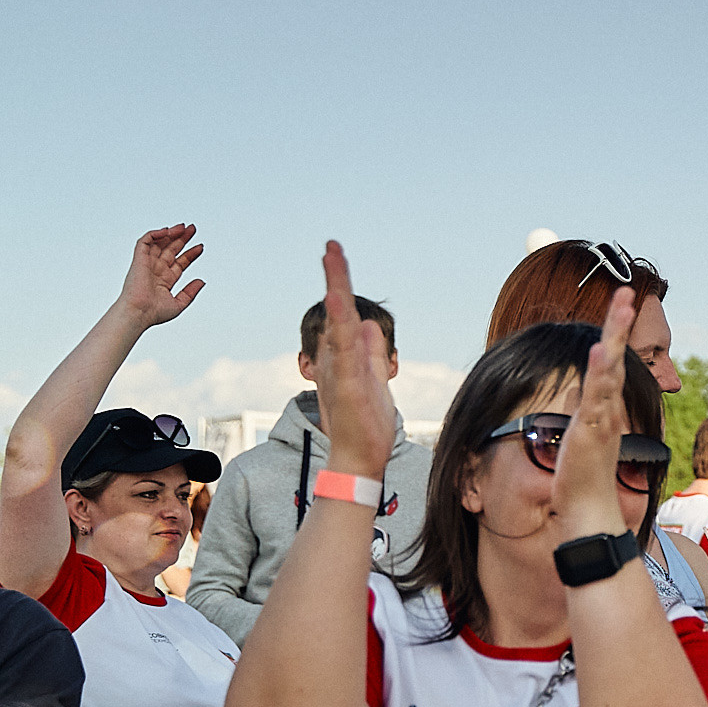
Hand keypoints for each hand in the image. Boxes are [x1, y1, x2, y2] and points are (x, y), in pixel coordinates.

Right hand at [116, 224, 204, 329]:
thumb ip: (190, 292)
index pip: (180, 262)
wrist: (139, 312)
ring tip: (184, 227)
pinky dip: (154, 234)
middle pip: (170, 249)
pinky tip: (167, 231)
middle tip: (192, 228)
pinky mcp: (138, 259)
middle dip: (182, 239)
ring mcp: (147, 263)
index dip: (190, 254)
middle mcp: (156, 269)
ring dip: (171, 233)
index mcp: (165, 280)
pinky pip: (144, 241)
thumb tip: (202, 281)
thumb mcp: (179, 303)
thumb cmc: (154, 313)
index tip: (201, 247)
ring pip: (159, 243)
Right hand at [314, 241, 400, 477]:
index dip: (340, 285)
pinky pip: (342, 354)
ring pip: (336, 326)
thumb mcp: (376, 380)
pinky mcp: (345, 388)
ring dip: (335, 292)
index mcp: (343, 357)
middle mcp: (336, 360)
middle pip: (335, 311)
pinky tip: (341, 306)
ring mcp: (339, 372)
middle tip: (332, 245)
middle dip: (335, 277)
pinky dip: (340, 329)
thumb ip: (372, 352)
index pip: (342, 314)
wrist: (360, 461)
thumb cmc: (366, 425)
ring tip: (333, 259)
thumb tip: (367, 323)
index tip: (336, 254)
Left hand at [550, 289, 635, 536]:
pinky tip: (599, 350)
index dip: (613, 334)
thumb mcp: (577, 434)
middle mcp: (607, 407)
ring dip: (615, 336)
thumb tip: (573, 390)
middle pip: (615, 356)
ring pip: (609, 369)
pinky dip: (598, 372)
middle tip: (627, 292)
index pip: (609, 362)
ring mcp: (602, 416)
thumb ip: (578, 410)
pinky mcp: (592, 429)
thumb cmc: (583, 477)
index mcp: (604, 406)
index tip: (619, 305)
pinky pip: (596, 395)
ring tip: (621, 306)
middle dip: (620, 323)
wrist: (589, 510)